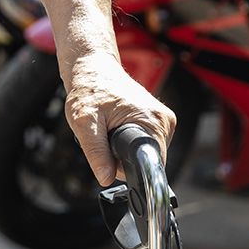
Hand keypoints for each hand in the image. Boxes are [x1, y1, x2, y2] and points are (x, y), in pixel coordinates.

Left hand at [62, 54, 175, 185]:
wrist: (94, 70)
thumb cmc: (90, 89)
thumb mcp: (84, 121)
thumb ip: (95, 151)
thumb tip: (106, 178)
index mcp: (154, 120)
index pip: (148, 165)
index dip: (125, 167)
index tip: (109, 153)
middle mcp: (164, 120)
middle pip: (145, 161)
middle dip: (122, 157)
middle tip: (106, 136)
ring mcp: (162, 121)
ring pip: (144, 155)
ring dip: (124, 149)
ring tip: (111, 128)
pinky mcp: (157, 121)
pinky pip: (144, 145)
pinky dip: (128, 142)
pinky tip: (118, 127)